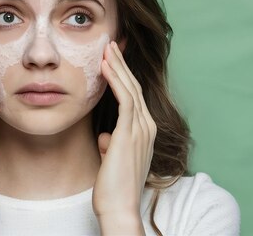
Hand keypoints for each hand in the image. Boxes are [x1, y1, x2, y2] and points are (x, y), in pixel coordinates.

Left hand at [92, 41, 156, 225]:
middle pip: (134, 87)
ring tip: (107, 48)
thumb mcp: (114, 161)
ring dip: (118, 66)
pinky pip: (125, 99)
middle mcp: (147, 127)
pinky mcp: (130, 133)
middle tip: (110, 45)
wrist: (119, 208)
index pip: (134, 96)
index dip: (123, 76)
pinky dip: (115, 80)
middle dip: (121, 64)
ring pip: (130, 88)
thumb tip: (106, 137)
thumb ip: (112, 145)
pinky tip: (105, 67)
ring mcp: (141, 129)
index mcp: (145, 132)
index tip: (111, 60)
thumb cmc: (113, 188)